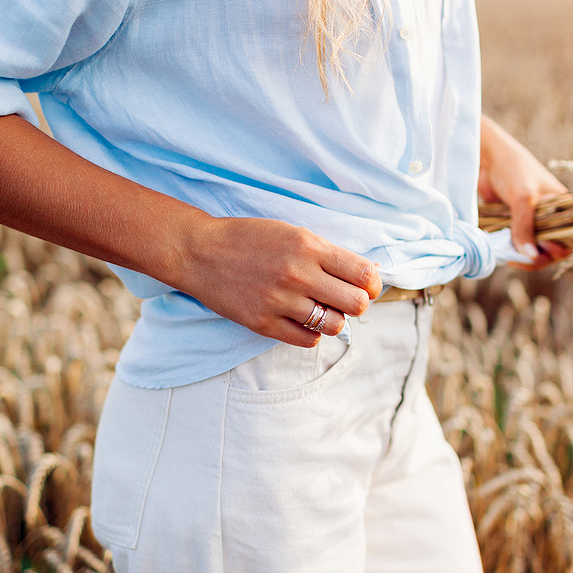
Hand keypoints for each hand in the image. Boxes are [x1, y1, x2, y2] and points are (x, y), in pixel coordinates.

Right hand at [177, 216, 382, 346]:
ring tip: (320, 309)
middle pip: (356, 304)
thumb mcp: (292, 233)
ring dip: (334, 320)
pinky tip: (302, 319)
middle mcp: (298, 275)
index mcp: (309, 247)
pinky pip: (308, 340)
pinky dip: (312, 333)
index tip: (367, 286)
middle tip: (345, 300)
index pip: (364, 274)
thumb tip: (366, 276)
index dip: (373, 284)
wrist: (199, 251)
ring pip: (335, 326)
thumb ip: (328, 253)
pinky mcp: (264, 323)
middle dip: (357, 304)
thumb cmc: (249, 238)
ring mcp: (280, 301)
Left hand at [477, 115, 570, 269]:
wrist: (487, 159)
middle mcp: (551, 217)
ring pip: (533, 249)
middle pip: (551, 249)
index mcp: (564, 207)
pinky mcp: (516, 224)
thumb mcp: (523, 197)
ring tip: (508, 254)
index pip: (570, 238)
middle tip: (517, 257)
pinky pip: (518, 244)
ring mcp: (533, 222)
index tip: (540, 248)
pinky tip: (502, 250)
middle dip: (537, 257)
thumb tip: (530, 256)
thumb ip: (526, 227)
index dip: (558, 249)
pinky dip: (511, 250)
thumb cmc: (513, 169)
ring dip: (522, 255)